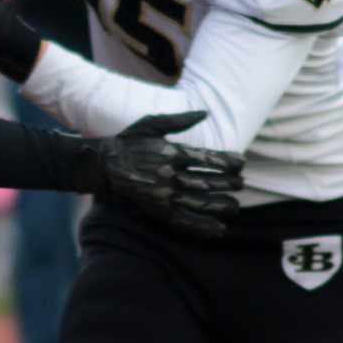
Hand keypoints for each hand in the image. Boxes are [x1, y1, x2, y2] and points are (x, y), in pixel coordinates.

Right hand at [74, 112, 244, 236]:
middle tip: (241, 184)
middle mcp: (169, 174)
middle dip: (229, 184)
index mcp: (171, 152)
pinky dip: (201, 227)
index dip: (229, 162)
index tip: (241, 164)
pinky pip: (183, 220)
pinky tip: (218, 229)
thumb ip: (179, 120)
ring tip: (234, 206)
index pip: (209, 158)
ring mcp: (162, 194)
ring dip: (220, 205)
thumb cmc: (128, 141)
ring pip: (200, 202)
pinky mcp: (155, 209)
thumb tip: (205, 112)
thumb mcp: (151, 124)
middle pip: (208, 181)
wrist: (100, 163)